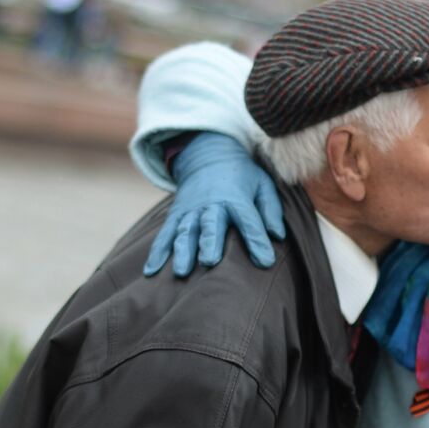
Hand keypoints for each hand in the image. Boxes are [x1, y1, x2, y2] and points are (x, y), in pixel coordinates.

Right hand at [143, 132, 286, 277]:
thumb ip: (270, 210)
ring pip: (185, 232)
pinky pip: (165, 235)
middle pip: (210, 225)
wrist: (208, 155)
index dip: (256, 240)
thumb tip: (277, 235)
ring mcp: (190, 211)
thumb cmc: (242, 177)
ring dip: (182, 251)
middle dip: (209, 243)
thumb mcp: (262, 184)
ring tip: (181, 272)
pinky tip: (151, 272)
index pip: (248, 220)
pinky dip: (157, 252)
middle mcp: (211, 205)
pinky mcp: (175, 216)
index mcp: (237, 198)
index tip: (265, 262)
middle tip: (209, 262)